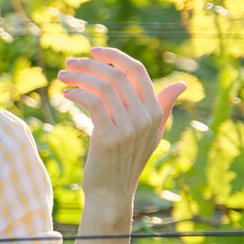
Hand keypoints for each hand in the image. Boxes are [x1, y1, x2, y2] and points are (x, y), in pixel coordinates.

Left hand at [58, 46, 184, 205]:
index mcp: (155, 111)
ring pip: (102, 87)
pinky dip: (76, 94)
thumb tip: (181, 84)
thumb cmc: (126, 160)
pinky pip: (92, 103)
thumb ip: (163, 107)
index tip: (93, 51)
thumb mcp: (150, 133)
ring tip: (62, 77)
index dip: (114, 56)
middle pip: (116, 75)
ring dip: (78, 77)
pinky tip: (66, 95)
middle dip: (89, 65)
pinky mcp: (109, 137)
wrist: (112, 192)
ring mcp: (128, 127)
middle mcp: (145, 117)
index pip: (137, 71)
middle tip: (68, 64)